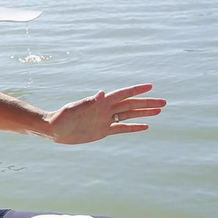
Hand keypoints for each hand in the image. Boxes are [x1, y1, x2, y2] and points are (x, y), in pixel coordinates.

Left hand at [44, 83, 164, 143]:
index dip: (136, 90)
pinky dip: (133, 127)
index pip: (123, 94)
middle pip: (131, 105)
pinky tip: (145, 126)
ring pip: (129, 115)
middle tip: (163, 102)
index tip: (150, 86)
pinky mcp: (103, 131)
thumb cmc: (61, 118)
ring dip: (143, 113)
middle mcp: (105, 110)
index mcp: (100, 103)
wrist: (54, 130)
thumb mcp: (73, 110)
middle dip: (147, 103)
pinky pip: (122, 128)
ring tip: (159, 111)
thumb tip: (101, 93)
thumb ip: (87, 102)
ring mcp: (105, 120)